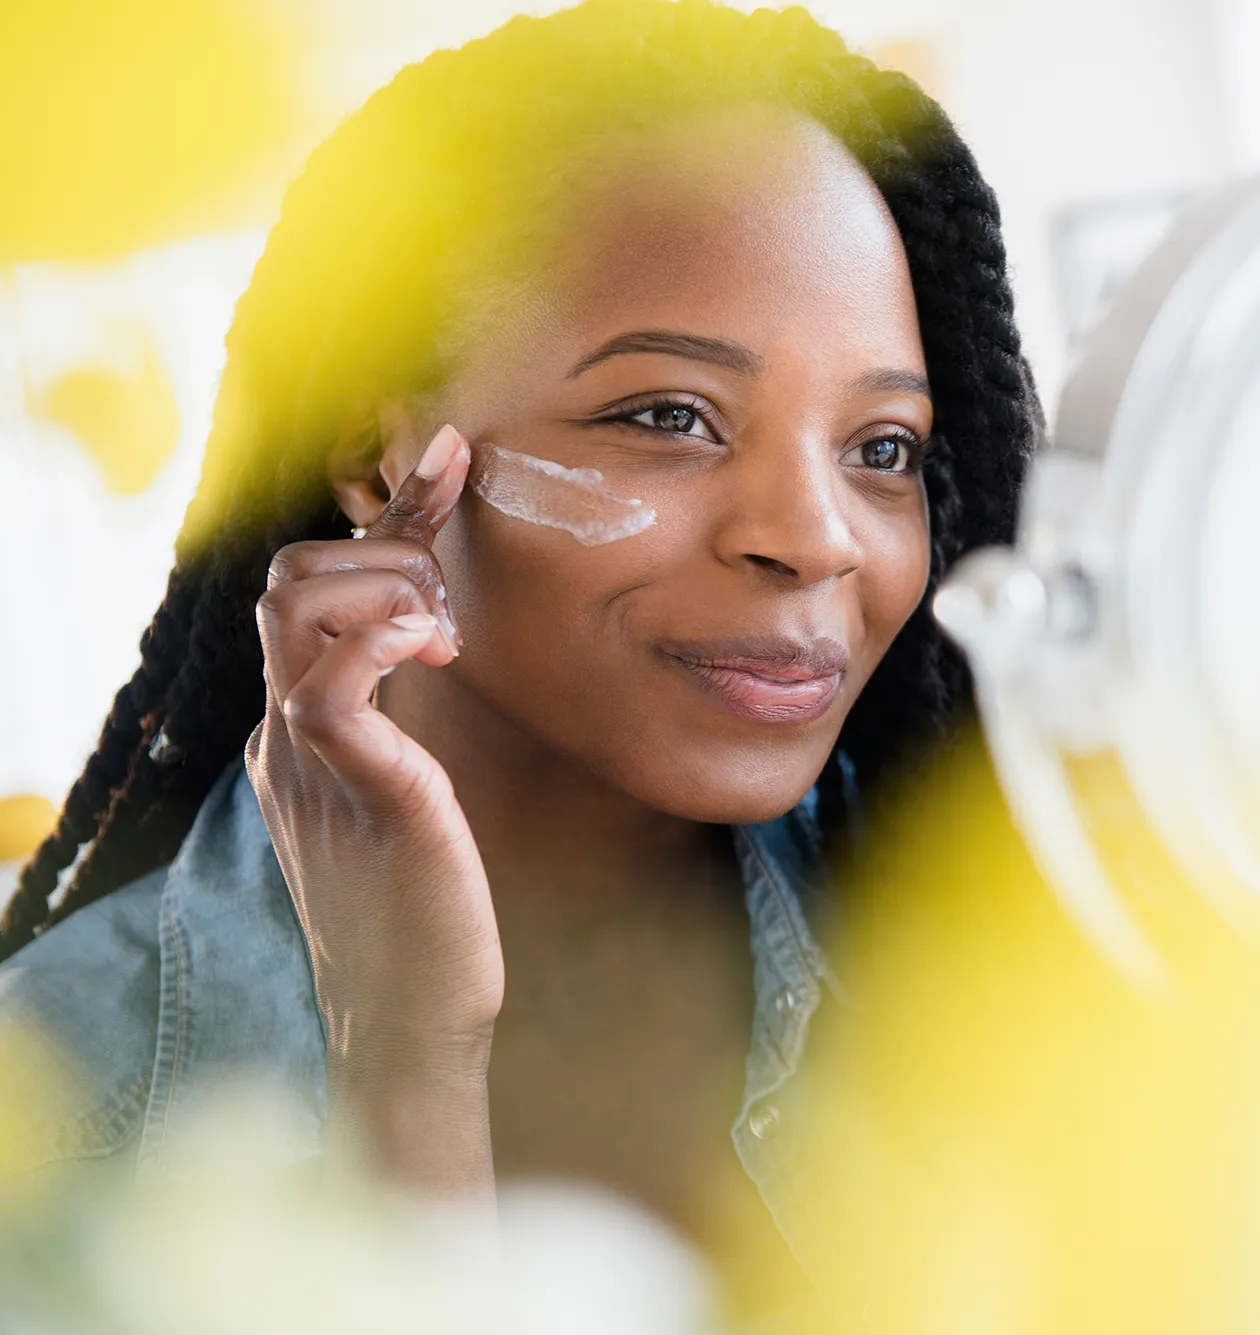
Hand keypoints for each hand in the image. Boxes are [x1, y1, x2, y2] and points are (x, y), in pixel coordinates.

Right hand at [246, 423, 497, 1196]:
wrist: (412, 1022)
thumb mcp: (410, 786)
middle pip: (292, 572)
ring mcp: (309, 757)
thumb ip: (402, 716)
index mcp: (302, 724)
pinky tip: (437, 648)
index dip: (391, 512)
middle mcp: (287, 729)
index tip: (455, 456)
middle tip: (453, 615)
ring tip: (447, 640)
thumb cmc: (426, 909)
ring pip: (298, 602)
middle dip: (387, 552)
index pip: (318, 585)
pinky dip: (382, 635)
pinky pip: (329, 681)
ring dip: (391, 585)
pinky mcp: (354, 788)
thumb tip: (431, 644)